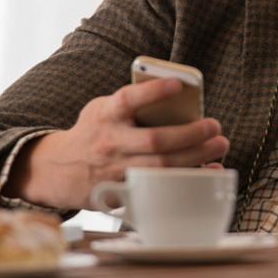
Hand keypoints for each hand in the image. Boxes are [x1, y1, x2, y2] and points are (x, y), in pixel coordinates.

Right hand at [3, 78, 228, 209]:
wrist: (58, 169)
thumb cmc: (94, 131)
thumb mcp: (103, 109)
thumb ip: (132, 103)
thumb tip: (179, 99)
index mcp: (105, 115)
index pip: (128, 100)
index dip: (153, 92)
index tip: (178, 84)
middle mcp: (110, 143)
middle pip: (155, 141)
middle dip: (191, 134)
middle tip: (215, 126)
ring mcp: (117, 171)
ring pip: (162, 167)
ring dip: (196, 157)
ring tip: (219, 145)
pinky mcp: (123, 192)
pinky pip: (161, 187)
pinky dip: (188, 180)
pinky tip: (208, 171)